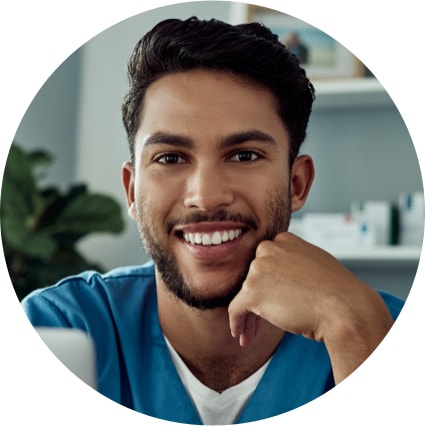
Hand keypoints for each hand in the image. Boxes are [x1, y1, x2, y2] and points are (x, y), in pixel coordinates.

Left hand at [228, 232, 393, 382]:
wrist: (344, 308)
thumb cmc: (336, 291)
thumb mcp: (315, 263)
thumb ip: (294, 262)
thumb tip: (285, 275)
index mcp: (284, 240)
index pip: (267, 261)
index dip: (268, 283)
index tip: (270, 298)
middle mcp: (268, 248)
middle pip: (254, 277)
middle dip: (257, 299)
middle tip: (259, 320)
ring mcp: (258, 268)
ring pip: (245, 294)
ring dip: (249, 316)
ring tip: (251, 334)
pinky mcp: (252, 290)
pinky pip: (235, 309)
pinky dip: (236, 323)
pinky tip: (241, 334)